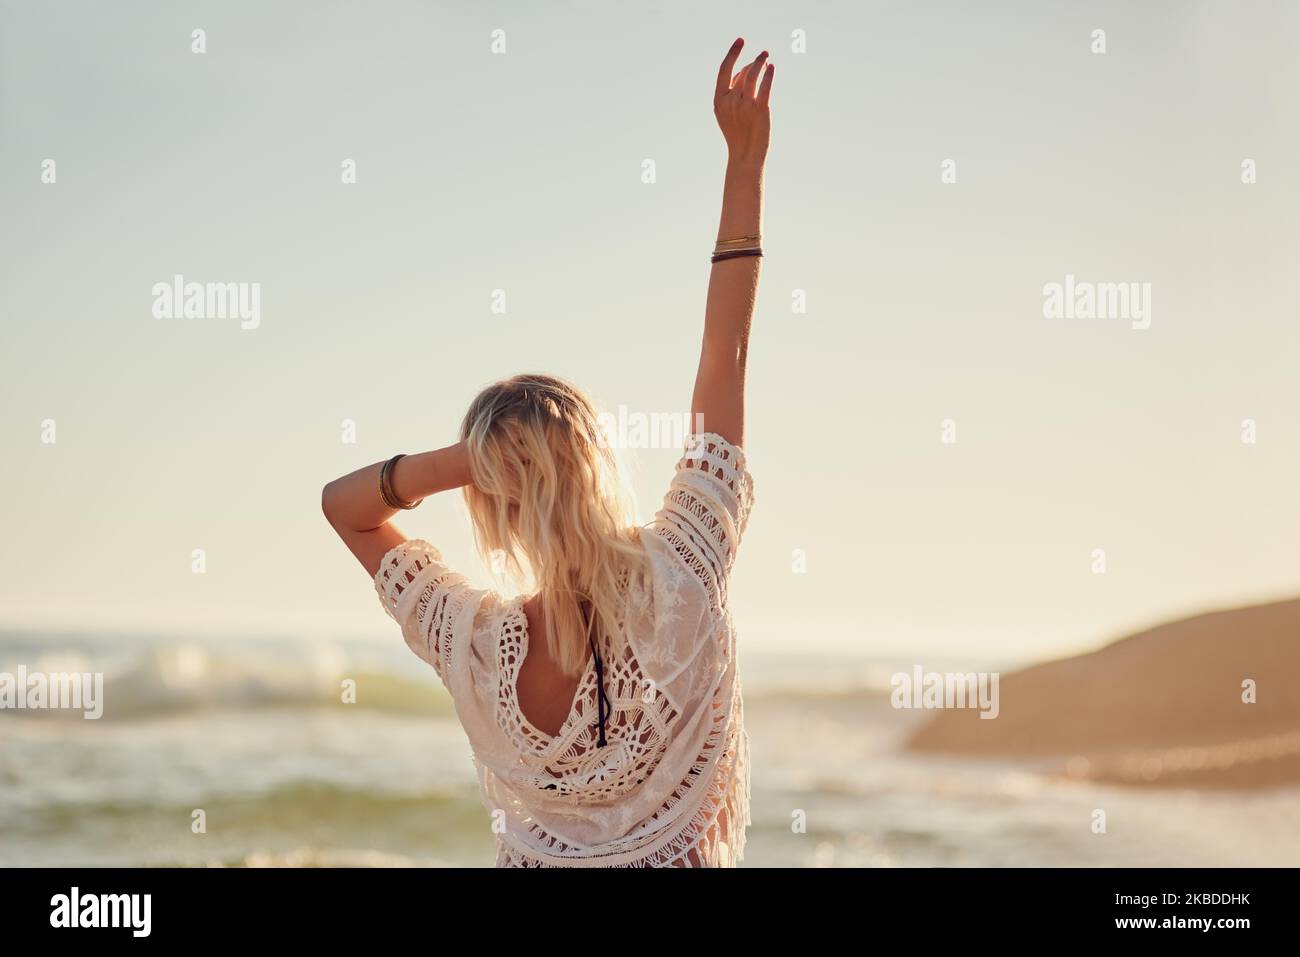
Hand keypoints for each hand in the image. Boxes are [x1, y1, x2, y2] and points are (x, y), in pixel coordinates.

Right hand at [713, 38, 773, 165]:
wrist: (745, 155)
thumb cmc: (738, 132)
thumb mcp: (728, 112)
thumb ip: (733, 91)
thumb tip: (747, 68)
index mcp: (719, 101)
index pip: (724, 70)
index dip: (732, 53)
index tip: (741, 40)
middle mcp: (730, 101)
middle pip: (742, 73)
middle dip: (753, 64)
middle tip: (763, 59)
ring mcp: (745, 105)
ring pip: (753, 75)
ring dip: (761, 62)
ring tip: (767, 56)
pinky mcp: (760, 109)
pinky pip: (765, 86)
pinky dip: (769, 75)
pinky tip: (772, 68)